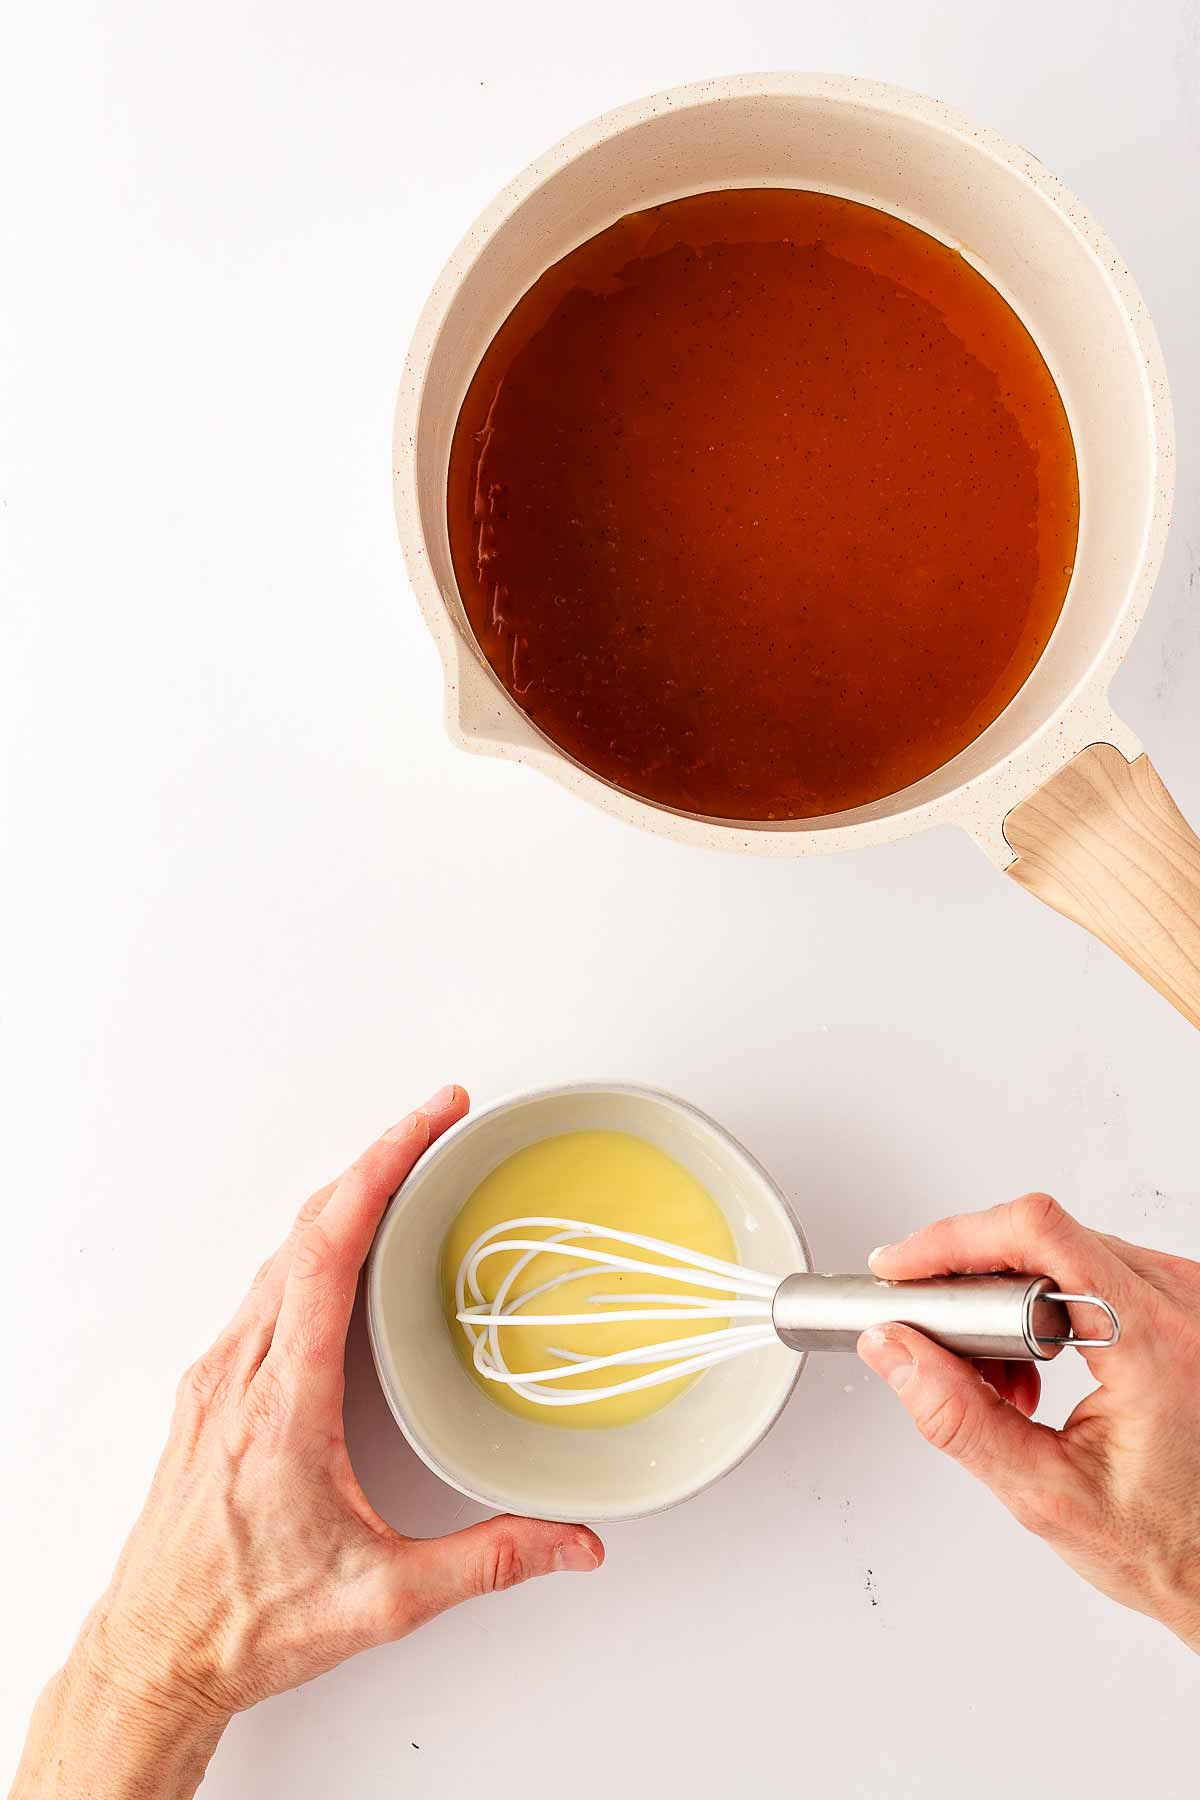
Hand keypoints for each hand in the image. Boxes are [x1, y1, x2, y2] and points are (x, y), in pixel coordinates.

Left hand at [11, 1087, 602, 1799]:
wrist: (153, 1656)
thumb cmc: (246, 1624)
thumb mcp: (381, 1600)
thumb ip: (487, 1563)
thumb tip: (573, 1543)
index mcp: (283, 1402)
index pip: (330, 1248)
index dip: (383, 1169)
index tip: (432, 1121)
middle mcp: (241, 1373)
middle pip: (307, 1228)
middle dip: (378, 1159)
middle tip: (439, 1119)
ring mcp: (217, 1377)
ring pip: (280, 1252)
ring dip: (343, 1197)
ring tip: (404, 1167)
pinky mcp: (210, 1390)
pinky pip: (264, 1287)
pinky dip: (313, 1242)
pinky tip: (345, 1247)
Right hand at [858, 1192, 1199, 1650]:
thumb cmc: (1167, 1542)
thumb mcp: (1045, 1493)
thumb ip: (957, 1419)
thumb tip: (894, 1349)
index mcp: (1155, 1343)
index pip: (1039, 1236)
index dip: (956, 1240)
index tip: (902, 1268)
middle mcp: (1183, 1304)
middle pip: (1042, 1238)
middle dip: (971, 1285)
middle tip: (939, 1341)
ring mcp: (1187, 1297)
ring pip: (1060, 1249)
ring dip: (1007, 1300)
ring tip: (1001, 1377)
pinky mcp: (1181, 1301)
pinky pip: (1090, 1266)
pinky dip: (1043, 1305)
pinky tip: (1035, 1363)